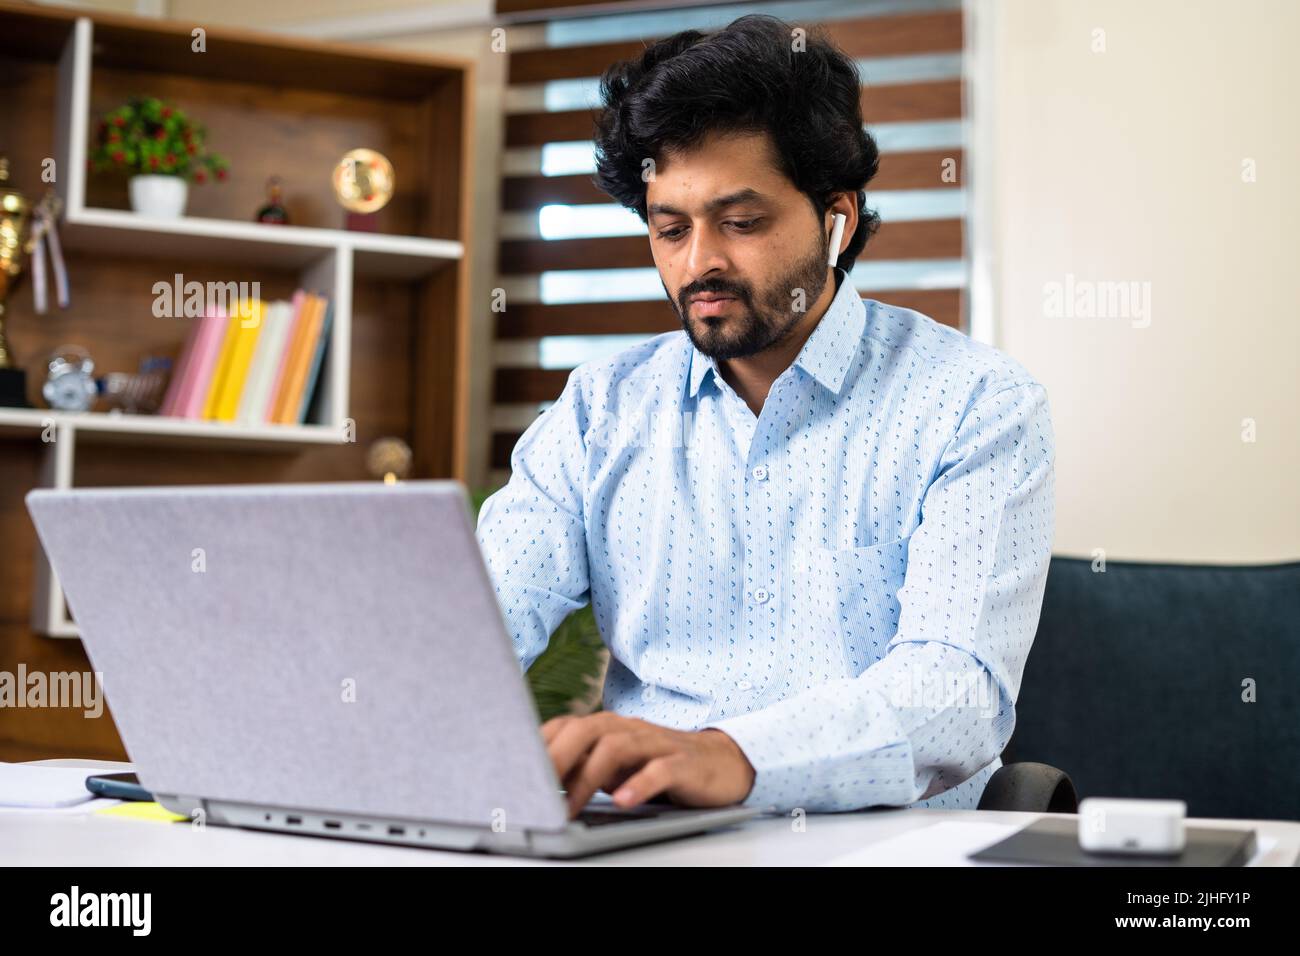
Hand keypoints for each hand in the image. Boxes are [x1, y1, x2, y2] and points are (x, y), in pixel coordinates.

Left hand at [541, 713, 755, 818]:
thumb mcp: (615, 766)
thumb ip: (581, 767)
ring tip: (570, 807)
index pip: (565, 726)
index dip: (538, 746)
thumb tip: (537, 783)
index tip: (515, 771)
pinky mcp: (683, 763)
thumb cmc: (658, 765)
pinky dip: (639, 785)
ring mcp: (656, 743)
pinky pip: (659, 770)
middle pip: (585, 730)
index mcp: (608, 727)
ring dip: (588, 778)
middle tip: (534, 789)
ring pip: (616, 748)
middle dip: (556, 758)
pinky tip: (623, 802)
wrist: (721, 762)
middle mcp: (629, 729)